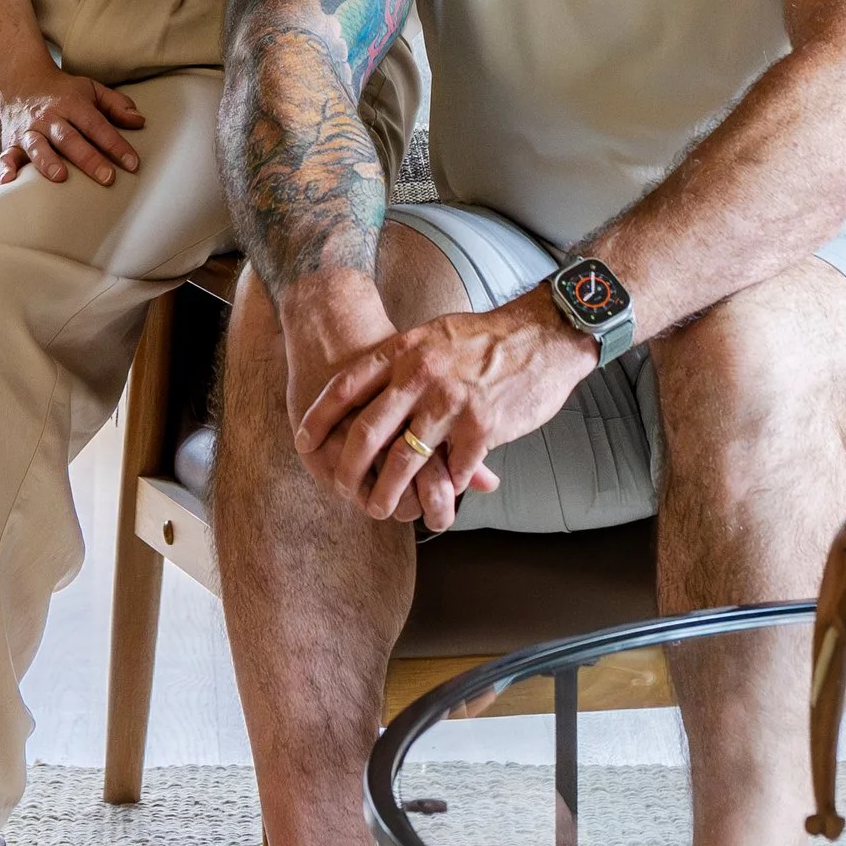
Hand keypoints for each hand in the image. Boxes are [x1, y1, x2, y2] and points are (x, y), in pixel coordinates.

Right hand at [0, 68, 144, 187]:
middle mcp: (50, 118)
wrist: (20, 80)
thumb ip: (116, 104)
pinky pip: (6, 156)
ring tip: (60, 177)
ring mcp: (29, 131)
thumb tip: (140, 121)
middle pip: (69, 139)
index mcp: (72, 105)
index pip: (97, 126)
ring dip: (47, 161)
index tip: (132, 164)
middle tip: (107, 178)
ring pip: (37, 146)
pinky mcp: (11, 142)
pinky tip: (9, 183)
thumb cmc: (62, 92)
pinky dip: (6, 169)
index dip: (115, 144)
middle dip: (88, 158)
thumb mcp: (91, 90)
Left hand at [295, 309, 590, 529]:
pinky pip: (454, 470)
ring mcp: (450, 403)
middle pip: (368, 432)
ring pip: (405, 461)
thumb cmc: (486, 337)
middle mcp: (420, 376)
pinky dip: (448, 486)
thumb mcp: (433, 335)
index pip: (346, 387)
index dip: (320, 418)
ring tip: (381, 510)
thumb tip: (369, 383)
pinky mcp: (481, 427)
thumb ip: (402, 360)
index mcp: (404, 351)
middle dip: (348, 468)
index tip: (303, 442)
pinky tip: (445, 494)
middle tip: (341, 489)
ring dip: (389, 493)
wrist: (543, 334)